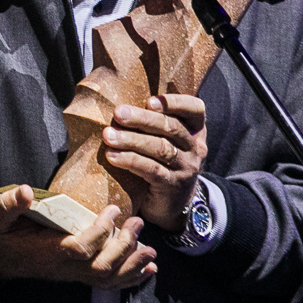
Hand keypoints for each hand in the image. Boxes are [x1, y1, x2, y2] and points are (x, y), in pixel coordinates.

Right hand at [0, 186, 155, 287]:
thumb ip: (9, 205)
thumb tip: (24, 190)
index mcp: (46, 251)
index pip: (80, 248)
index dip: (100, 232)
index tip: (113, 210)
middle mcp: (63, 267)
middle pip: (101, 267)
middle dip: (124, 248)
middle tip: (138, 223)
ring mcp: (72, 274)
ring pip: (108, 279)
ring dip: (132, 266)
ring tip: (151, 250)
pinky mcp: (78, 275)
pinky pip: (107, 283)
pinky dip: (130, 278)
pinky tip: (147, 270)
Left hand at [103, 94, 207, 230]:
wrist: (171, 202)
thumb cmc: (162, 160)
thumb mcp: (165, 138)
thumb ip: (152, 120)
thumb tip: (118, 101)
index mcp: (195, 129)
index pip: (195, 109)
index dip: (175, 102)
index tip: (150, 100)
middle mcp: (195, 146)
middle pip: (171, 127)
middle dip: (142, 119)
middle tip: (118, 112)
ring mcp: (186, 167)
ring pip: (160, 148)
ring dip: (131, 140)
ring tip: (108, 135)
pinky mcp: (172, 185)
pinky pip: (152, 170)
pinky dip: (130, 161)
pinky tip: (112, 156)